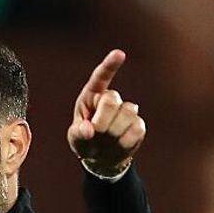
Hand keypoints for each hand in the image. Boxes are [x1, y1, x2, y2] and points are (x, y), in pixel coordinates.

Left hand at [66, 50, 145, 176]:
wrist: (102, 159)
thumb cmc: (85, 143)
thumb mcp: (75, 139)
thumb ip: (78, 133)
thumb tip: (89, 130)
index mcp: (91, 97)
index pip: (100, 77)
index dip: (110, 65)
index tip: (119, 54)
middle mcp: (110, 99)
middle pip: (111, 99)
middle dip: (102, 120)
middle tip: (96, 134)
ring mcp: (126, 111)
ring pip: (128, 112)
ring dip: (114, 131)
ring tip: (107, 140)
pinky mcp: (138, 124)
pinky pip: (137, 129)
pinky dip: (125, 141)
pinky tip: (118, 144)